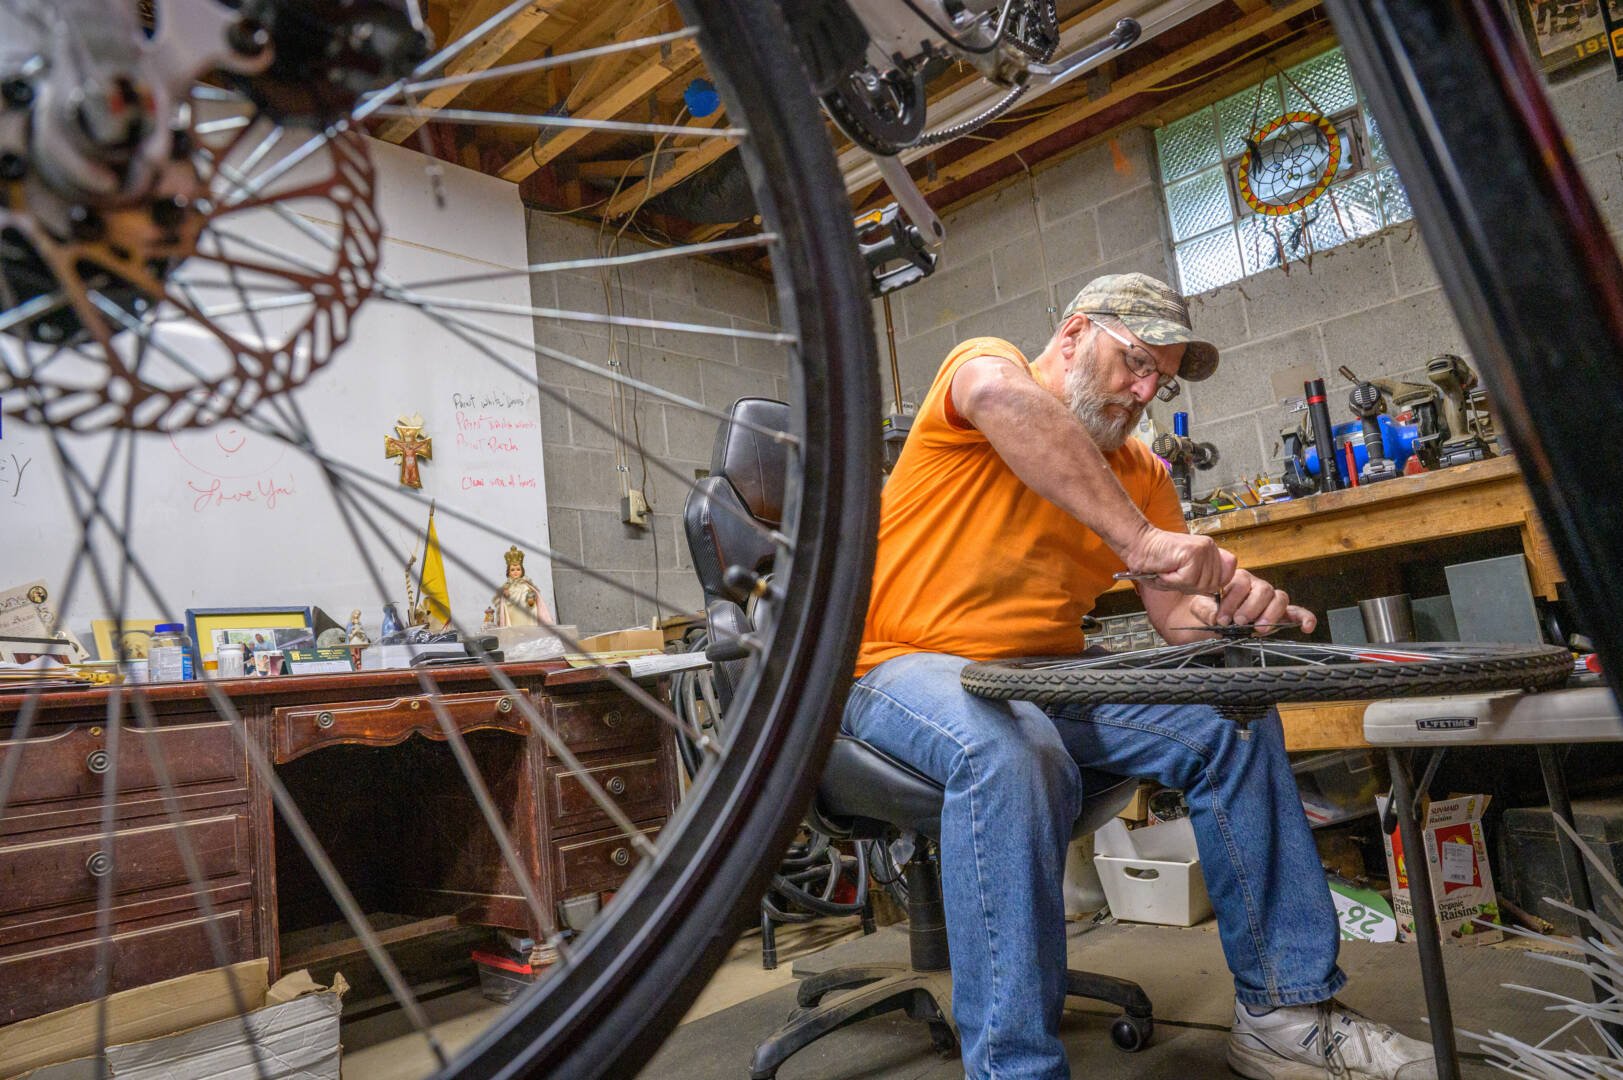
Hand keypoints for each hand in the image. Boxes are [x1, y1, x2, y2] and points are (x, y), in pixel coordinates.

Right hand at [1121, 526, 1236, 595]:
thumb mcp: (1183, 576)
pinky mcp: (1193, 552)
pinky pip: (1189, 579)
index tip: (1190, 580)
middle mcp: (1210, 547)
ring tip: (1169, 570)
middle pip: (1213, 585)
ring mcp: (1203, 549)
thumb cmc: (1155, 562)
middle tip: (1174, 574)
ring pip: (1201, 584)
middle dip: (1191, 587)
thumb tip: (1217, 590)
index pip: (1227, 576)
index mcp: (1210, 551)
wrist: (1137, 545)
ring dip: (1180, 583)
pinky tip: (1167, 569)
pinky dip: (1174, 579)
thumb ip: (1202, 580)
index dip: (1210, 585)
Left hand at [1188, 569, 1317, 634]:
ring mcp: (1269, 600)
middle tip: (1239, 622)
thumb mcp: (1201, 609)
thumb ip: (1208, 610)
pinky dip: (1304, 618)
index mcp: (1236, 580)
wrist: (1208, 621)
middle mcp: (1256, 586)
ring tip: (1258, 628)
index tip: (1222, 618)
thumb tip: (1218, 616)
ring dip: (1270, 614)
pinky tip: (1306, 627)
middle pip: (1263, 589)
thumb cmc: (1207, 611)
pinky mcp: (1279, 615)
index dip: (1232, 601)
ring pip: (1279, 598)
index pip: (1241, 583)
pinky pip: (1297, 612)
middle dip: (1251, 607)